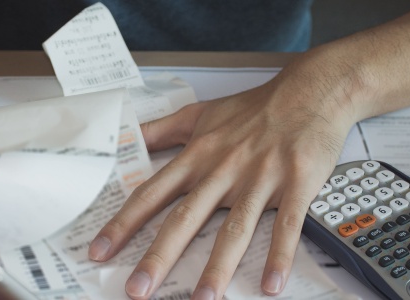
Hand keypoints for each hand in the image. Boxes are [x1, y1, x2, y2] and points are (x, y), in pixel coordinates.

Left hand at [88, 63, 362, 298]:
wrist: (309, 91)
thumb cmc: (253, 107)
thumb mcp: (198, 114)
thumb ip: (160, 130)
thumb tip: (126, 138)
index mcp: (197, 156)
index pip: (151, 194)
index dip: (123, 224)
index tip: (100, 251)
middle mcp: (222, 170)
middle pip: (185, 218)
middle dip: (159, 256)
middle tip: (138, 289)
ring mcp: (259, 178)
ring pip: (234, 228)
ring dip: (218, 266)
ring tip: (203, 298)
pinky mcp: (296, 184)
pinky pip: (286, 225)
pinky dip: (279, 255)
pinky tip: (272, 284)